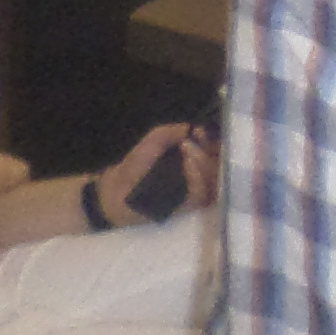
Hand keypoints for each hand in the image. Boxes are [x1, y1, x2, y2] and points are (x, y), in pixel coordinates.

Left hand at [89, 122, 213, 223]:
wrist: (115, 190)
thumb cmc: (135, 165)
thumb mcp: (153, 141)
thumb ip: (170, 132)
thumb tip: (190, 127)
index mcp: (194, 159)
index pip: (216, 149)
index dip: (214, 138)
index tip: (199, 130)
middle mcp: (199, 175)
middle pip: (221, 162)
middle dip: (211, 148)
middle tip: (194, 138)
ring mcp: (195, 192)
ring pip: (214, 178)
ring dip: (205, 160)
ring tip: (188, 149)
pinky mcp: (188, 206)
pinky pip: (202, 194)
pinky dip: (198, 177)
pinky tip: (189, 164)